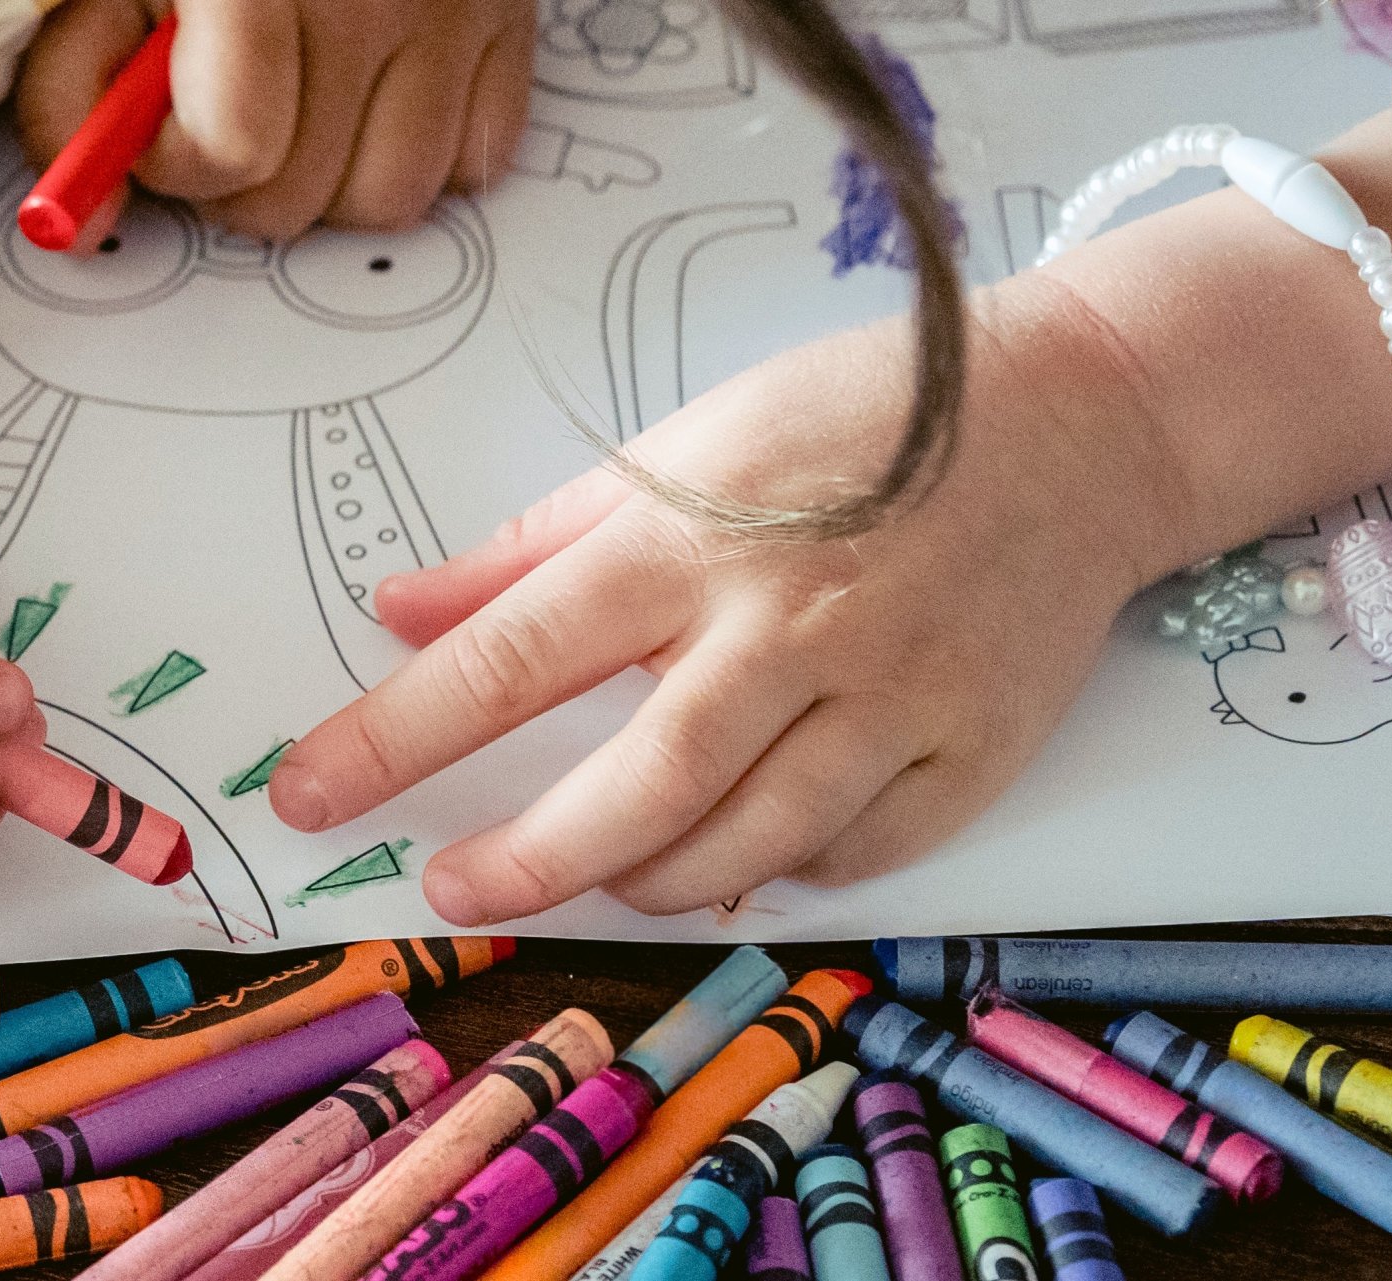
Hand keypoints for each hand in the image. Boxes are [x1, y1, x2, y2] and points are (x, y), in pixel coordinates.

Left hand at [14, 0, 534, 238]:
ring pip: (392, 198)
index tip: (159, 126)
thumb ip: (72, 88)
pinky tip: (373, 99)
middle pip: (301, 196)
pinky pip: (479, 161)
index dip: (177, 162)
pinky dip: (423, 154)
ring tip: (297, 111)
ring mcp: (451, 11)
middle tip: (220, 111)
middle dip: (240, 182)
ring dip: (331, 183)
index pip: (235, 150)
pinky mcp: (510, 21)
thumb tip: (82, 218)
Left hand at [265, 292, 1190, 923]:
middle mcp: (789, 628)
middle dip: (527, 860)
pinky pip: (853, 854)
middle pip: (637, 788)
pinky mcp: (971, 748)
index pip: (509, 657)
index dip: (395, 735)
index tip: (308, 792)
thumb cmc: (859, 424)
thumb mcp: (678, 446)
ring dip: (646, 878)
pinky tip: (735, 853)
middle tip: (452, 890)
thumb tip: (400, 611)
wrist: (1083, 420)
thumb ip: (531, 546)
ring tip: (592, 871)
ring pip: (745, 843)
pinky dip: (780, 870)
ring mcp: (892, 696)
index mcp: (690, 540)